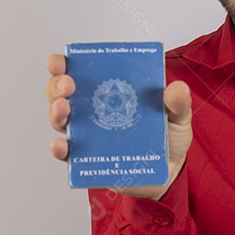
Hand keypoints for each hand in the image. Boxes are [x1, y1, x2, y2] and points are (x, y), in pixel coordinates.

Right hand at [45, 54, 192, 198]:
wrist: (168, 173)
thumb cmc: (167, 139)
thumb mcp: (177, 117)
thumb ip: (177, 103)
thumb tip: (177, 88)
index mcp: (110, 91)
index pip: (81, 71)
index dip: (64, 64)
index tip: (60, 60)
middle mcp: (92, 110)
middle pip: (62, 93)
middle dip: (57, 85)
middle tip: (68, 85)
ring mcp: (87, 134)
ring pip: (60, 120)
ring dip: (56, 112)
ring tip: (63, 108)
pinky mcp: (87, 160)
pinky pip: (68, 154)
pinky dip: (60, 148)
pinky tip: (61, 145)